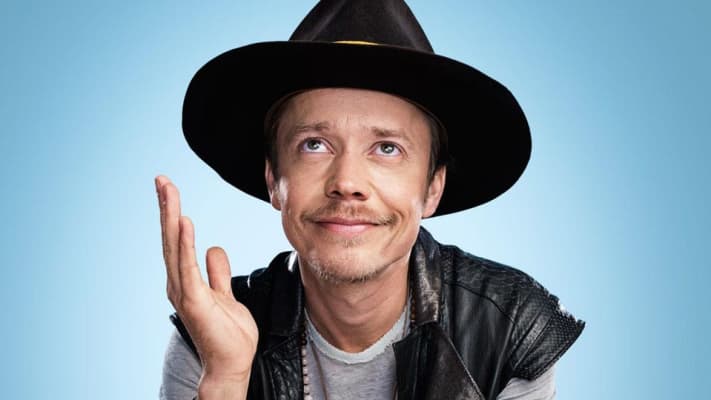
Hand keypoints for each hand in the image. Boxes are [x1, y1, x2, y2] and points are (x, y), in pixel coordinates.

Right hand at [156, 175, 257, 396]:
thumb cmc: (228, 333)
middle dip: (166, 207)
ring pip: (174, 246)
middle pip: (171, 238)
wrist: (231, 363)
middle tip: (161, 179)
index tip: (169, 189)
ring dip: (170, 216)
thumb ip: (217, 272)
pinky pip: (187, 266)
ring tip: (167, 189)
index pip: (177, 240)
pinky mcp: (194, 300)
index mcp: (187, 280)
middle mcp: (179, 283)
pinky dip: (184, 243)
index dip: (172, 214)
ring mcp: (184, 291)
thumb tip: (212, 248)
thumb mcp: (225, 294)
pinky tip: (183, 220)